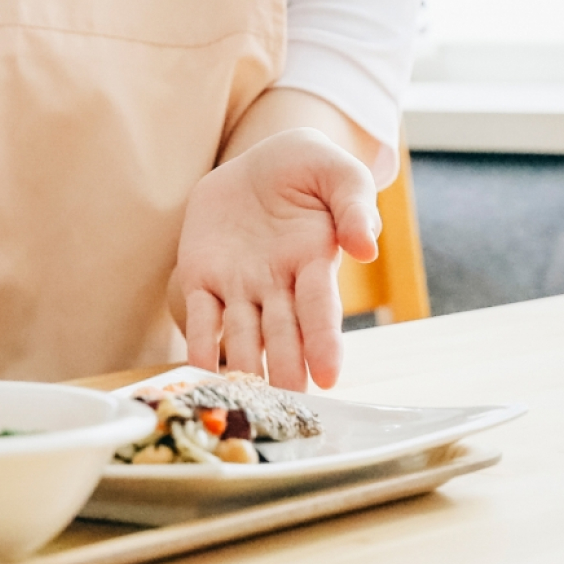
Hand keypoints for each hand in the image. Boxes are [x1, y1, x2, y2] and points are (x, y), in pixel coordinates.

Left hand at [168, 127, 379, 390]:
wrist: (260, 162)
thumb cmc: (310, 168)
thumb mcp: (340, 174)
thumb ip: (355, 206)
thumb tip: (365, 246)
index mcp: (314, 262)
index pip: (320, 310)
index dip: (324, 342)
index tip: (329, 376)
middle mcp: (279, 284)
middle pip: (283, 333)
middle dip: (285, 366)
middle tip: (286, 401)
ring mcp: (241, 285)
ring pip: (243, 334)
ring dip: (243, 365)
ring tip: (243, 399)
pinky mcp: (203, 275)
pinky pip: (202, 315)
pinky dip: (200, 343)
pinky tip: (198, 373)